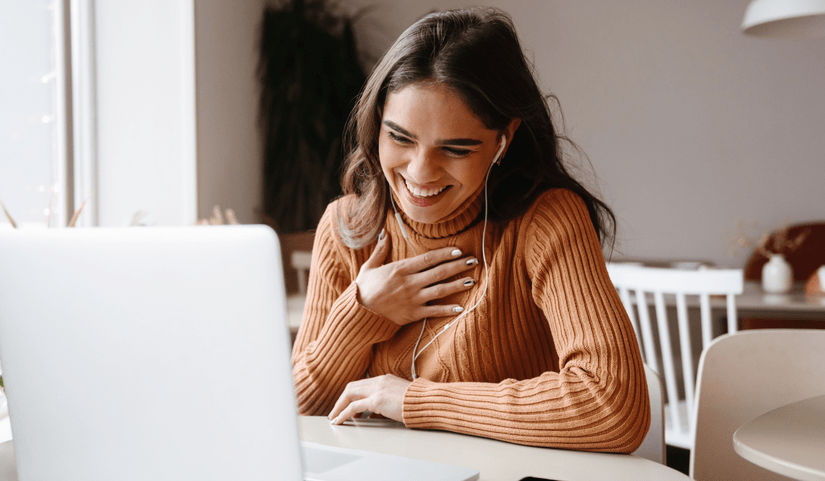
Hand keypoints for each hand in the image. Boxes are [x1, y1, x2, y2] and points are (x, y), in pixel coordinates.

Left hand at [328, 374, 410, 424]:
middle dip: (341, 400)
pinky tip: (339, 420)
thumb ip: (386, 402)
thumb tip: (375, 414)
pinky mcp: (377, 401)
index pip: (361, 384)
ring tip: (334, 418)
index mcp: (384, 379)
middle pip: (351, 387)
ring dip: (339, 407)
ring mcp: (377, 390)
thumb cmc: (418, 402)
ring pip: (349, 394)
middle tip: (335, 411)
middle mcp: (379, 381)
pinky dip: (343, 413)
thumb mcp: (399, 398)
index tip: (346, 405)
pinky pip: (353, 407)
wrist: (427, 401)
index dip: (351, 395)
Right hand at [355, 230, 478, 325]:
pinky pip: (434, 312)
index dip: (445, 253)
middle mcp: (410, 282)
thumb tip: (384, 233)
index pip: (428, 258)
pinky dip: (448, 310)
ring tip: (472, 280)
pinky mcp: (413, 314)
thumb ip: (380, 250)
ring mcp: (413, 299)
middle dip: (458, 265)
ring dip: (458, 285)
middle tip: (474, 261)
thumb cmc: (363, 289)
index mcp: (401, 268)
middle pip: (439, 272)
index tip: (459, 250)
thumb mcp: (369, 266)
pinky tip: (460, 308)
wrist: (358, 313)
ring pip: (441, 290)